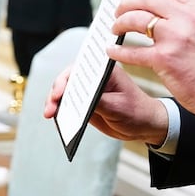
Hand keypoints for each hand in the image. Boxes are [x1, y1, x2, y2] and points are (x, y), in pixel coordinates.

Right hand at [44, 65, 168, 145]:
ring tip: (49, 114)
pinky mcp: (84, 103)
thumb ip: (98, 101)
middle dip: (56, 92)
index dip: (65, 79)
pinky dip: (60, 110)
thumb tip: (78, 98)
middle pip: (66, 80)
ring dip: (54, 102)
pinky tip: (55, 118)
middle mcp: (93, 78)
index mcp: (104, 71)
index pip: (78, 69)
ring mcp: (87, 91)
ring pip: (63, 92)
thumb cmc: (137, 112)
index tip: (59, 92)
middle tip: (51, 107)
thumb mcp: (118, 107)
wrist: (144, 126)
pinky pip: (67, 105)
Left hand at [108, 0, 194, 120]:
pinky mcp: (164, 59)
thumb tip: (157, 6)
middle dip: (126, 3)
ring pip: (136, 19)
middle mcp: (189, 19)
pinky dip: (118, 51)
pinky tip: (113, 51)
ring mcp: (176, 38)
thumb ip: (187, 15)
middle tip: (118, 11)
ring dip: (120, 23)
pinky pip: (132, 51)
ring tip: (116, 29)